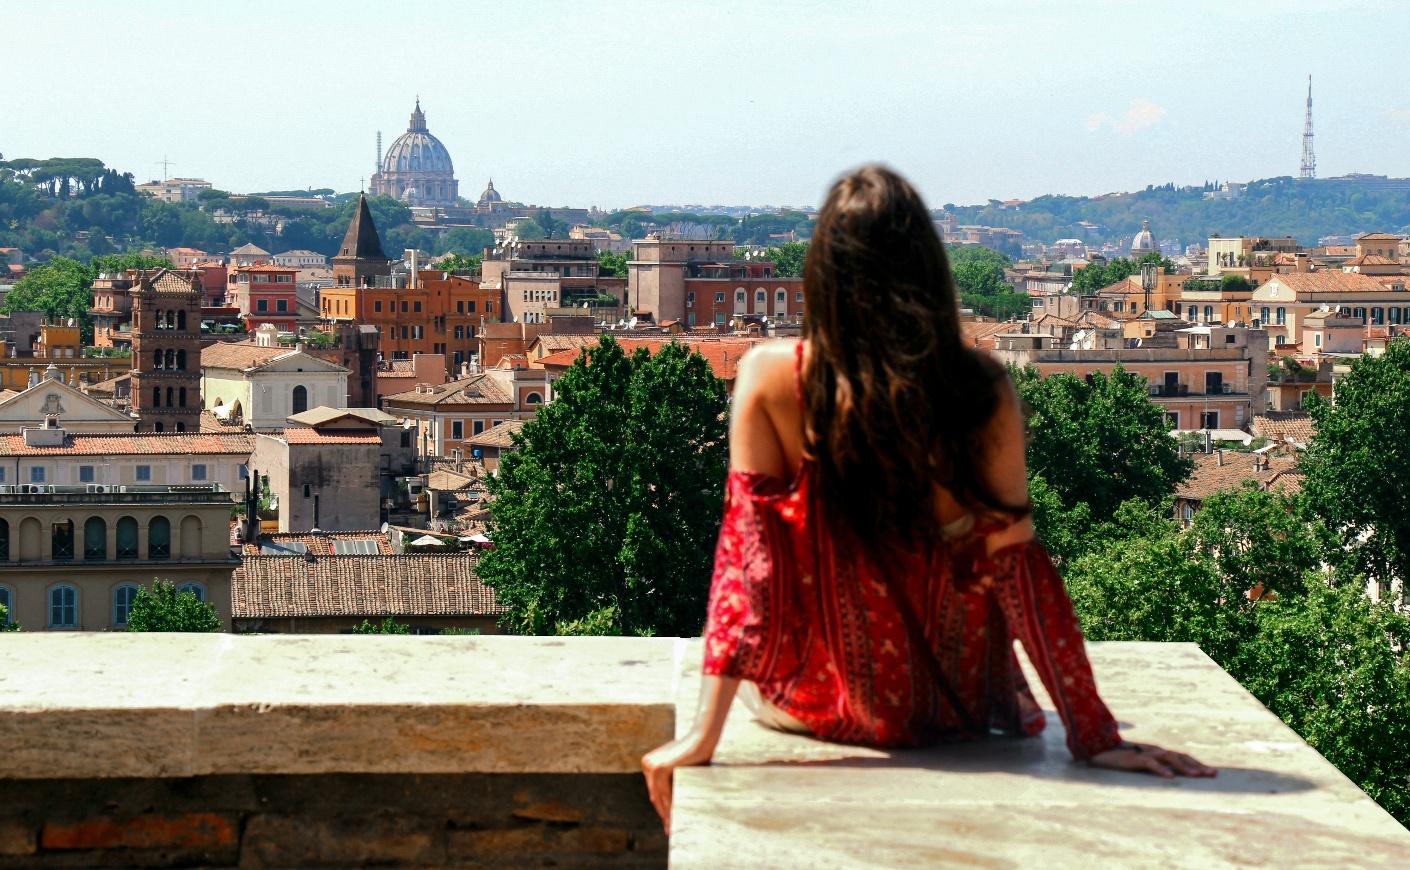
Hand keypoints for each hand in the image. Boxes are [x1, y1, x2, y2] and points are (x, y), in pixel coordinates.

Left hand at [641, 730, 716, 834]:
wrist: (703, 738)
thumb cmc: (695, 753)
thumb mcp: (679, 767)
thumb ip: (672, 780)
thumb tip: (670, 802)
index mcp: (648, 764)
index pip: (655, 791)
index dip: (661, 807)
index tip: (667, 820)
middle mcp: (647, 765)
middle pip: (655, 795)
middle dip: (662, 813)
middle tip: (669, 829)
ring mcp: (652, 766)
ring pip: (659, 797)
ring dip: (666, 814)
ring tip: (672, 828)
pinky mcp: (661, 768)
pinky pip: (666, 793)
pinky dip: (671, 806)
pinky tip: (675, 817)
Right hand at [1089, 742, 1216, 777]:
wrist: (1098, 751)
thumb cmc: (1120, 759)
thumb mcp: (1141, 763)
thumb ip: (1155, 766)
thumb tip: (1171, 777)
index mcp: (1157, 752)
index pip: (1182, 756)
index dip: (1197, 763)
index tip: (1213, 773)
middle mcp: (1154, 750)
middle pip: (1180, 756)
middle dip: (1198, 765)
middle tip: (1212, 774)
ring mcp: (1144, 753)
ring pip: (1169, 757)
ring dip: (1184, 767)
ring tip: (1196, 776)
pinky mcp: (1134, 758)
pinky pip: (1150, 763)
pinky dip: (1161, 769)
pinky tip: (1170, 777)